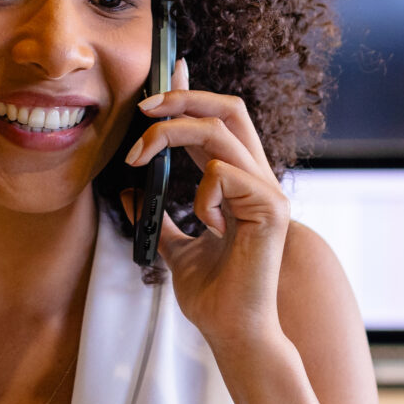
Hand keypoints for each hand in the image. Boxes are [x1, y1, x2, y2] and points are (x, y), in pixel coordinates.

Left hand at [123, 59, 291, 355]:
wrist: (235, 333)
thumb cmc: (214, 297)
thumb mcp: (175, 249)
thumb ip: (159, 218)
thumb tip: (132, 192)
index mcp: (240, 183)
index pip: (219, 120)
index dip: (191, 92)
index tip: (167, 70)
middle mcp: (258, 180)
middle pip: (227, 108)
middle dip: (181, 98)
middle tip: (142, 108)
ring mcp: (268, 192)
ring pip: (218, 132)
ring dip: (170, 135)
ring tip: (140, 158)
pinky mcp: (270, 210)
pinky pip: (223, 174)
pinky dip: (201, 193)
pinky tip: (204, 225)